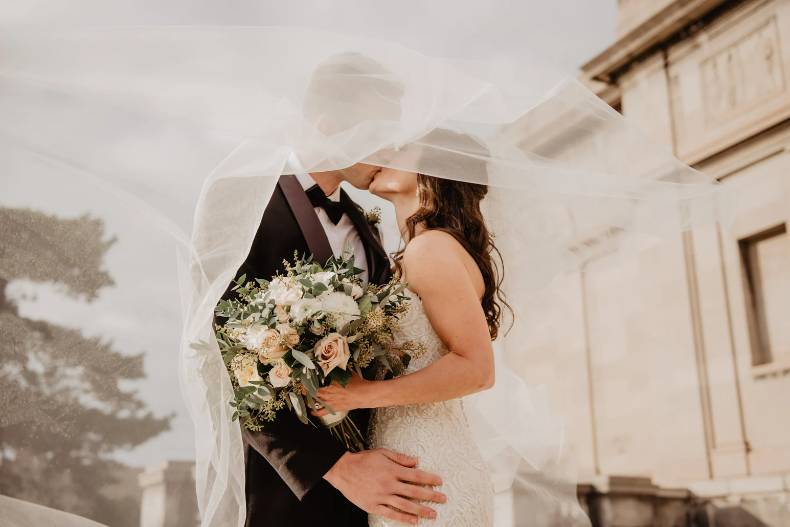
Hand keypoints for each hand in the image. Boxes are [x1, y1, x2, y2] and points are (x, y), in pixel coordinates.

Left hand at [312, 373, 372, 414]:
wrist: (365, 395)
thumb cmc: (359, 383)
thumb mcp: (349, 373)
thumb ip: (341, 371)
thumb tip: (337, 366)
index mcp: (332, 382)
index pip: (317, 381)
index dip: (311, 380)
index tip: (308, 378)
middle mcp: (330, 392)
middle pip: (315, 390)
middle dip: (310, 389)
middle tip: (307, 387)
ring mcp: (331, 401)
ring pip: (317, 400)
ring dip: (311, 398)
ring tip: (308, 396)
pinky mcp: (335, 407)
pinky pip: (323, 411)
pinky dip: (316, 412)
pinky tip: (312, 411)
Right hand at [324, 449, 446, 524]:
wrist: (343, 470)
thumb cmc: (363, 460)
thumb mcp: (383, 453)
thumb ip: (400, 458)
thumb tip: (417, 462)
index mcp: (392, 470)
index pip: (416, 475)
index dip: (429, 478)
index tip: (440, 482)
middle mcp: (389, 484)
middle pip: (414, 491)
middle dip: (430, 496)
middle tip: (443, 499)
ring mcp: (381, 496)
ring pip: (405, 505)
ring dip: (421, 510)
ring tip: (432, 514)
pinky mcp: (373, 506)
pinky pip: (391, 514)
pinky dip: (403, 518)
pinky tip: (414, 521)